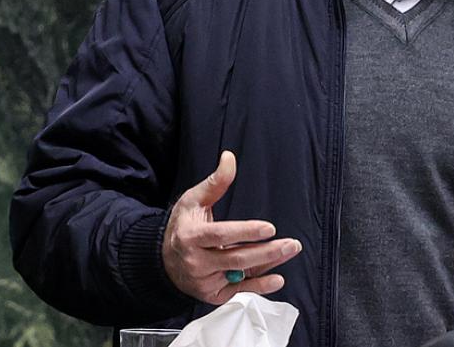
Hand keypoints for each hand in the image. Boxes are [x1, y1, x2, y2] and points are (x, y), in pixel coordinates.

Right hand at [162, 151, 301, 304]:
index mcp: (191, 236)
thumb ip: (216, 182)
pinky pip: (239, 290)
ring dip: (268, 263)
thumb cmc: (182, 226)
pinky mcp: (211, 295)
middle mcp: (197, 262)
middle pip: (236, 258)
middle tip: (290, 243)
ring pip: (241, 274)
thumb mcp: (193, 200)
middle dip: (267, 251)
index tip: (269, 228)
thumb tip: (229, 158)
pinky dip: (259, 286)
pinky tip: (277, 278)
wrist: (163, 260)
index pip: (222, 235)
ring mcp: (204, 281)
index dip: (246, 232)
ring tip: (289, 251)